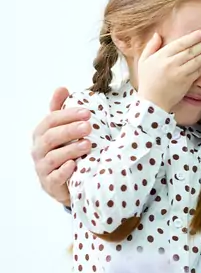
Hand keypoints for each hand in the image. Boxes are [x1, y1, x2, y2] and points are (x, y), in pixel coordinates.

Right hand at [31, 87, 91, 205]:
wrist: (65, 183)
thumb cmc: (64, 152)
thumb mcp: (63, 131)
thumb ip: (60, 111)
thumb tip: (62, 88)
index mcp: (42, 134)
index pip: (51, 120)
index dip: (67, 115)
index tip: (87, 112)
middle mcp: (39, 150)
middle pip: (51, 137)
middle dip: (70, 130)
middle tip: (88, 126)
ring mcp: (43, 168)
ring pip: (53, 157)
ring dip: (71, 150)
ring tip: (88, 144)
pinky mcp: (49, 184)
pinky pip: (55, 177)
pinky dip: (64, 171)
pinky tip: (75, 165)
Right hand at [137, 30, 200, 111]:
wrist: (152, 101)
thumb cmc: (147, 80)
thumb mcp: (144, 61)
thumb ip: (151, 46)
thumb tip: (158, 34)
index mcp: (161, 56)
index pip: (179, 44)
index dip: (192, 38)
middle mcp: (171, 64)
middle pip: (190, 51)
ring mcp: (180, 74)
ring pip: (196, 61)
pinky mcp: (186, 83)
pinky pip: (198, 72)